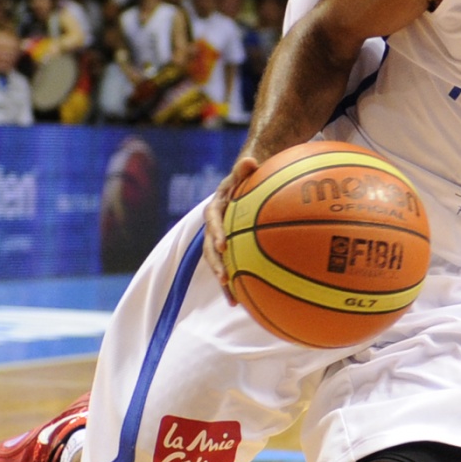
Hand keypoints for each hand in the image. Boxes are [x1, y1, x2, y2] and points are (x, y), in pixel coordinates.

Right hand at [202, 151, 259, 297]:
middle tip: (225, 280)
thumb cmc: (247, 177)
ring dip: (225, 281)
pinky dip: (238, 283)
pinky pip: (233, 267)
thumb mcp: (245, 171)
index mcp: (216, 209)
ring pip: (219, 263)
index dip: (216, 233)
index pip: (213, 221)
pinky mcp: (230, 250)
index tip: (223, 246)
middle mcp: (214, 227)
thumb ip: (245, 168)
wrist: (244, 185)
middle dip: (216, 265)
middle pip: (211, 249)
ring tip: (234, 300)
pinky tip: (247, 302)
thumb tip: (250, 160)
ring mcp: (221, 240)